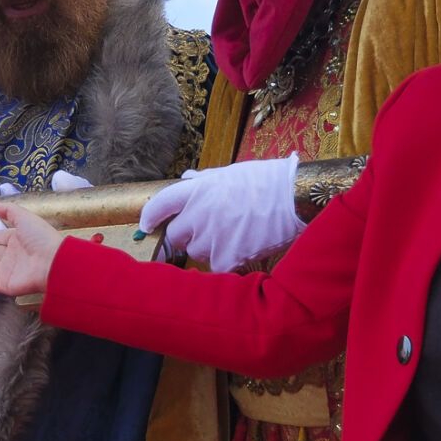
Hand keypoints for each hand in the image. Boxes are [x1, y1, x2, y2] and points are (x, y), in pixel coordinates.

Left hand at [140, 154, 305, 272]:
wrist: (294, 198)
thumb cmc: (267, 181)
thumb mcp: (230, 173)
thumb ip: (205, 181)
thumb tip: (187, 179)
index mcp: (198, 190)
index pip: (160, 204)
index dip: (150, 216)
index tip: (146, 225)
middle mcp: (198, 214)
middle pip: (175, 235)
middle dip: (187, 235)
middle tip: (208, 232)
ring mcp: (211, 237)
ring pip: (197, 253)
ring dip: (209, 249)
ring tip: (234, 236)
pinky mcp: (227, 257)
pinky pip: (216, 267)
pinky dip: (227, 262)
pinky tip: (244, 250)